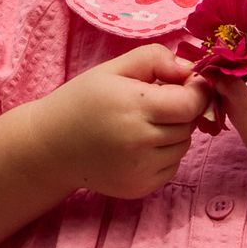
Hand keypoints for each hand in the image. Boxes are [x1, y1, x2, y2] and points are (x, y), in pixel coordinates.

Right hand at [38, 40, 215, 199]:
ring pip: (182, 147)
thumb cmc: (82, 102)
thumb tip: (190, 69)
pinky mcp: (140, 188)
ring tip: (145, 124)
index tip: (187, 84)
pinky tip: (139, 145)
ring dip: (174, 133)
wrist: (50, 147)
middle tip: (158, 102)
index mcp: (134, 107)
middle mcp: (140, 142)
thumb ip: (155, 59)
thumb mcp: (113, 68)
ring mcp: (141, 170)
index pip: (191, 104)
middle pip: (188, 125)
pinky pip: (171, 167)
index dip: (196, 92)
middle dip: (183, 110)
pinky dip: (164, 155)